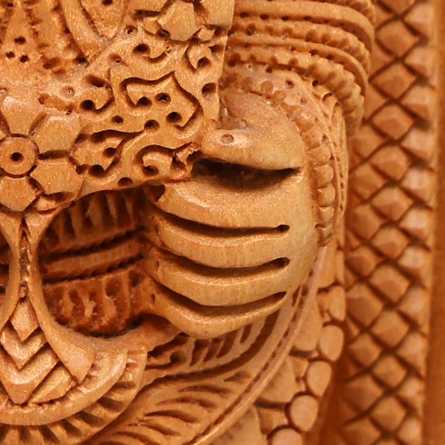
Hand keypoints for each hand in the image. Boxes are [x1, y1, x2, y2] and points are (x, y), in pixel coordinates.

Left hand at [143, 93, 322, 336]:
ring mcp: (281, 281)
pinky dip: (176, 311)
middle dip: (169, 232)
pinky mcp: (262, 304)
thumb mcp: (258, 121)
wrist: (293, 172)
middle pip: (216, 254)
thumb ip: (237, 133)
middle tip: (148, 210)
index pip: (225, 215)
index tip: (157, 185)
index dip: (179, 203)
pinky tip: (155, 286)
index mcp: (293, 205)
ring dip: (168, 270)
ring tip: (149, 242)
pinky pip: (212, 323)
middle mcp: (296, 250)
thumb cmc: (260, 136)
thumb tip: (206, 142)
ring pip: (213, 292)